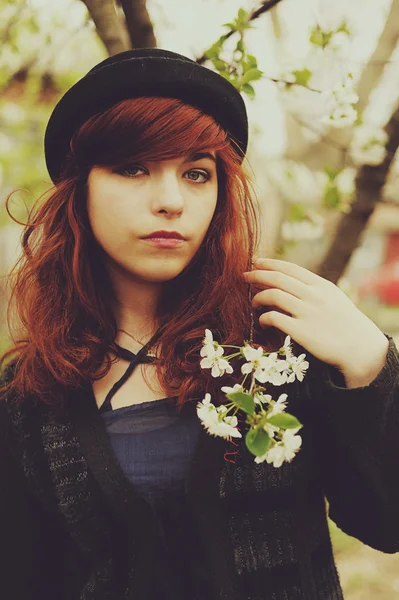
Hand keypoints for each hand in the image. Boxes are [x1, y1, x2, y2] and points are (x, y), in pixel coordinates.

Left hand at [243, 257, 388, 373]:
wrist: (359, 348)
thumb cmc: (345, 324)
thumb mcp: (333, 298)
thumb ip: (313, 289)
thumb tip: (288, 282)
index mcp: (321, 285)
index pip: (290, 268)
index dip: (269, 263)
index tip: (255, 261)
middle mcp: (313, 295)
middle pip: (277, 278)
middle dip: (257, 275)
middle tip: (244, 276)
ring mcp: (307, 312)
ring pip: (273, 296)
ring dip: (258, 297)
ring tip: (253, 303)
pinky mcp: (301, 331)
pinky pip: (274, 318)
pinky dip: (264, 318)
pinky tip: (262, 321)